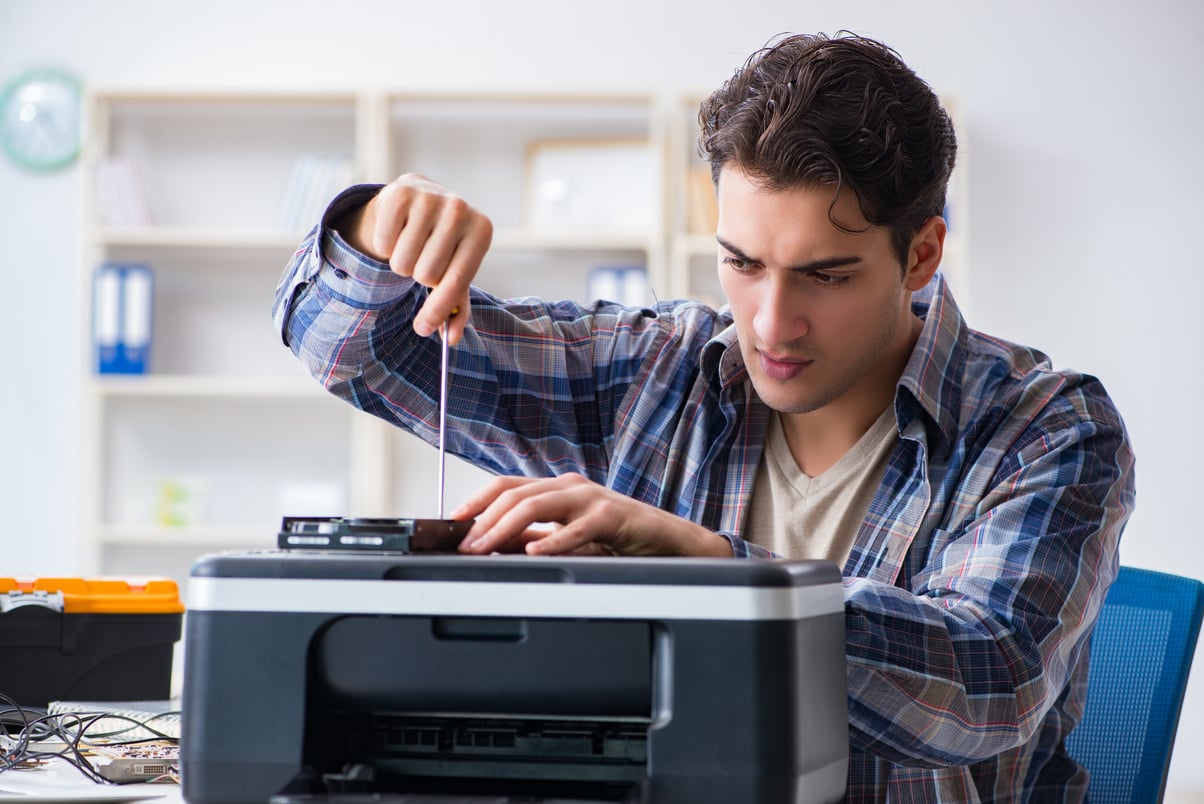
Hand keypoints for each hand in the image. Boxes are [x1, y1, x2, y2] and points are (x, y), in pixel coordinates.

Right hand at [335, 173, 492, 344]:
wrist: (423, 198)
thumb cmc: (443, 245)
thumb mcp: (455, 272)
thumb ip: (456, 308)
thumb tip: (450, 338)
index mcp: (481, 231)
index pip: (456, 282)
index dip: (437, 310)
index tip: (422, 329)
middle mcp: (459, 210)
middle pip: (425, 275)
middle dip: (419, 276)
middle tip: (424, 259)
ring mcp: (431, 197)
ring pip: (402, 263)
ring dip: (402, 263)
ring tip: (412, 245)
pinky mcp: (400, 193)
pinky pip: (383, 244)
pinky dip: (385, 246)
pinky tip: (398, 231)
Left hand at [453, 474, 734, 557]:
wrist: (669, 541)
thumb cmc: (620, 539)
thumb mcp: (571, 539)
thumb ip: (537, 539)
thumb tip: (494, 547)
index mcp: (558, 489)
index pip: (507, 485)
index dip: (477, 500)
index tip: (452, 520)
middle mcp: (570, 487)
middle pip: (517, 493)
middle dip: (485, 518)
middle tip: (465, 544)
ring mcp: (591, 498)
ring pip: (539, 503)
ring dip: (506, 526)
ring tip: (486, 546)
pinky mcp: (612, 516)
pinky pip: (578, 528)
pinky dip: (554, 540)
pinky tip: (536, 551)